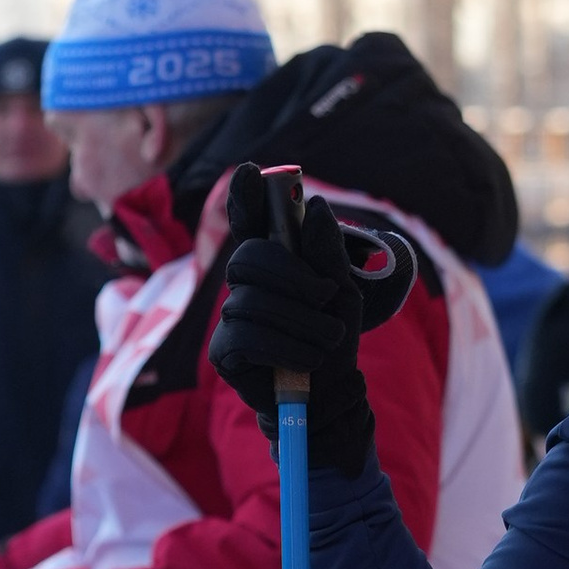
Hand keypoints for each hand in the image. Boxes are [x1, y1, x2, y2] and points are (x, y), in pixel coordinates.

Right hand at [208, 167, 417, 474]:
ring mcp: (231, 317)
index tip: (250, 172)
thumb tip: (316, 207)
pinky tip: (307, 359)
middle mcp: (244, 284)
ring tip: (329, 340)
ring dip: (300, 321)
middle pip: (247, 258)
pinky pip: (246, 336)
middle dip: (290, 274)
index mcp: (272, 262)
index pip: (249, 221)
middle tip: (325, 295)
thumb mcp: (342, 293)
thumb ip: (328, 253)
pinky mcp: (225, 352)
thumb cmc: (332, 339)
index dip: (244, 197)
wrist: (330, 396)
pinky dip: (285, 346)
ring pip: (251, 301)